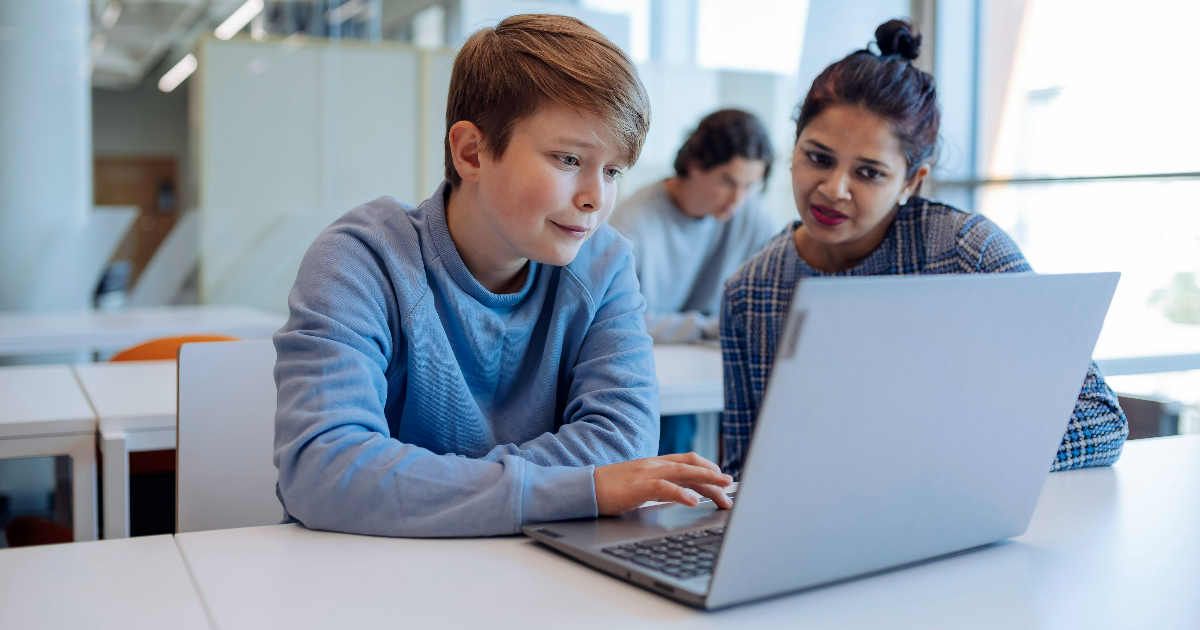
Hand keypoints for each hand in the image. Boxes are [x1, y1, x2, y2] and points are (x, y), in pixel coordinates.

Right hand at [594, 452, 733, 514]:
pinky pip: (663, 487)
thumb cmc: (609, 489)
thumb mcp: (639, 485)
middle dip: (714, 477)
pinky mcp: (636, 487)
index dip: (708, 468)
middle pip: (691, 466)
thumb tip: (678, 495)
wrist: (583, 488)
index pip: (688, 461)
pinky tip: (694, 501)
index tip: (722, 480)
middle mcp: (653, 464)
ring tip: (723, 490)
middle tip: (731, 487)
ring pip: (683, 473)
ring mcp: (645, 473)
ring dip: (706, 481)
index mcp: (654, 464)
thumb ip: (658, 486)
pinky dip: (680, 493)